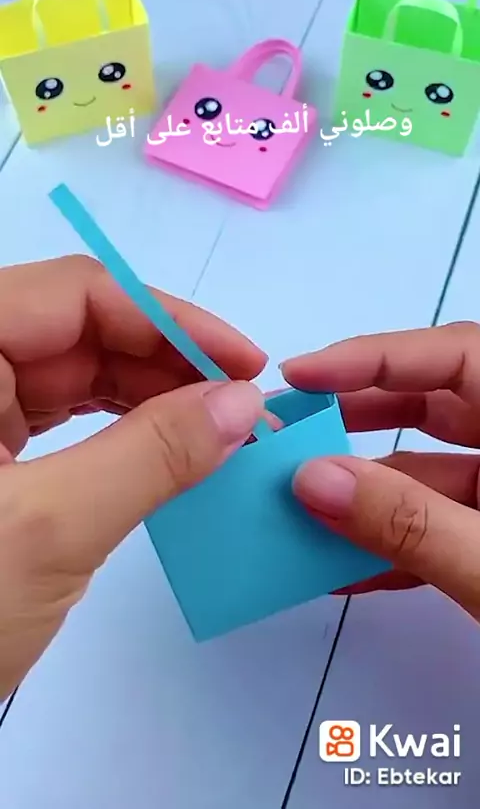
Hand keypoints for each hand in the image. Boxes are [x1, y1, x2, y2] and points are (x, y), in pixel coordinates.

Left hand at [0, 256, 266, 698]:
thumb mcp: (48, 530)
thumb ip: (150, 455)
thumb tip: (242, 403)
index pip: (74, 294)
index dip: (169, 319)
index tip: (244, 362)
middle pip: (79, 331)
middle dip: (168, 364)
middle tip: (243, 405)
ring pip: (76, 376)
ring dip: (152, 397)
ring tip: (219, 428)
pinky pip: (65, 421)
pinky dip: (122, 433)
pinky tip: (170, 448)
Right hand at [282, 323, 479, 620]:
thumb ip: (410, 523)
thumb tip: (312, 480)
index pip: (453, 356)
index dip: (372, 357)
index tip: (298, 375)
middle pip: (433, 408)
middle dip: (354, 421)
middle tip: (285, 435)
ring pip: (428, 477)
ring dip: (362, 497)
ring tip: (290, 508)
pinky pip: (438, 531)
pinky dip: (390, 547)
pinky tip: (334, 568)